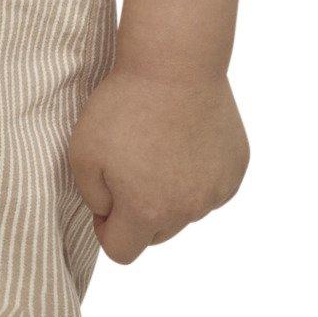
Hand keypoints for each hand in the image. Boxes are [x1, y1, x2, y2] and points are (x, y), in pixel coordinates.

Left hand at [67, 62, 248, 263]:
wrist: (175, 63)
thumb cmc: (123, 105)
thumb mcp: (81, 153)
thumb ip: (92, 198)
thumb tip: (109, 214)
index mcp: (146, 211)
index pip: (122, 252)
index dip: (107, 229)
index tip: (106, 199)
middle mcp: (187, 209)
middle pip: (156, 235)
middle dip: (140, 213)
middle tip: (131, 168)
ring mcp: (217, 190)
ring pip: (185, 211)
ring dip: (171, 194)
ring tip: (160, 149)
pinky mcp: (236, 168)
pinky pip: (210, 189)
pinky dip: (197, 175)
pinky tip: (185, 142)